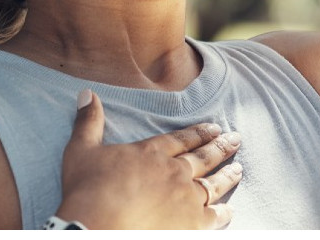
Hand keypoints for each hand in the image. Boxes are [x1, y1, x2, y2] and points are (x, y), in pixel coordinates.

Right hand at [56, 90, 241, 229]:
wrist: (96, 226)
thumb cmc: (87, 189)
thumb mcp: (81, 149)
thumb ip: (88, 121)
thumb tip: (86, 93)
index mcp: (151, 153)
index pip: (181, 139)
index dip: (199, 132)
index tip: (215, 127)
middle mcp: (173, 172)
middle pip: (202, 157)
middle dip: (220, 147)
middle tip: (236, 139)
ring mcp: (184, 199)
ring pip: (212, 184)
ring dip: (227, 175)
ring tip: (239, 168)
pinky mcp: (189, 225)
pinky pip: (213, 217)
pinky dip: (223, 213)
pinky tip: (231, 210)